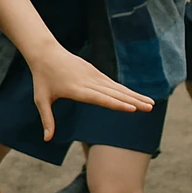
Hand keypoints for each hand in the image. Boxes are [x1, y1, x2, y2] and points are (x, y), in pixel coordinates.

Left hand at [28, 43, 154, 140]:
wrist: (45, 53)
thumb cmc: (42, 79)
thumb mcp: (41, 99)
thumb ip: (47, 119)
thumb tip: (47, 139)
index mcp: (76, 90)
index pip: (99, 98)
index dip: (116, 104)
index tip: (131, 108)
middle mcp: (88, 82)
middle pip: (113, 93)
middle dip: (133, 101)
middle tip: (149, 108)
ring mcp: (93, 75)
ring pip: (116, 88)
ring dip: (134, 95)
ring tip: (150, 104)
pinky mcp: (94, 72)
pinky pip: (112, 83)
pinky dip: (126, 90)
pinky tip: (137, 96)